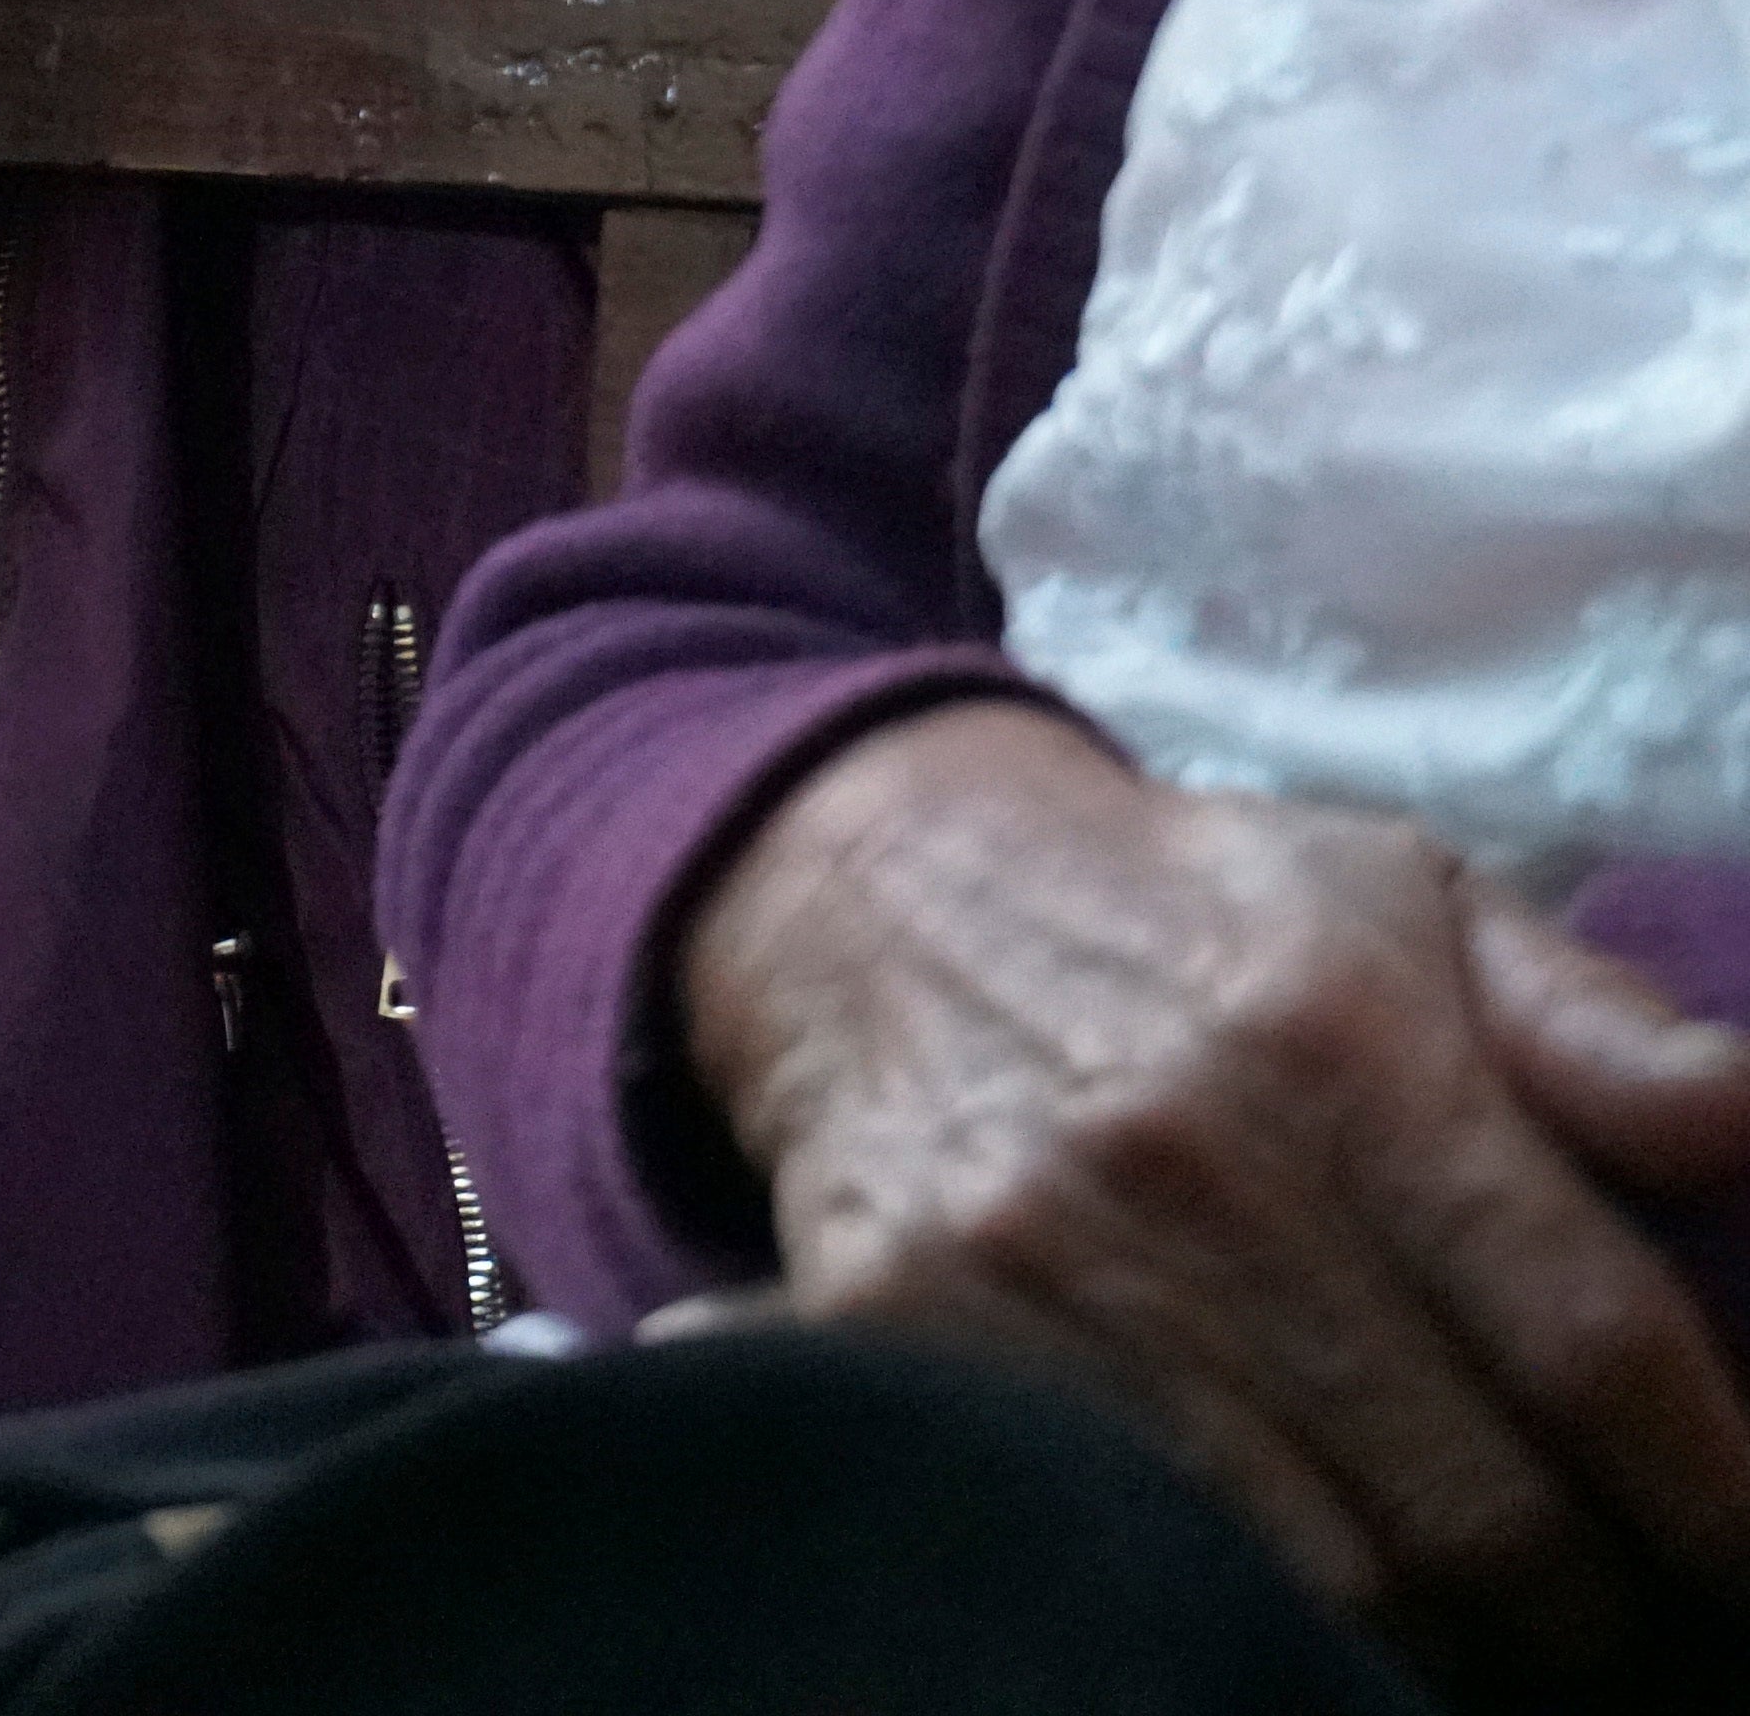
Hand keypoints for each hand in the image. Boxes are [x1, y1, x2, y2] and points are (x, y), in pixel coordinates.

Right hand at [683, 702, 1749, 1695]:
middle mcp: (1195, 1161)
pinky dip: (1247, 1618)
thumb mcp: (1407, 900)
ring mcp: (1040, 1267)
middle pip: (1476, 1510)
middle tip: (1662, 1655)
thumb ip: (1595, 1025)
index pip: (1595, 1341)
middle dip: (1611, 1627)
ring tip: (1526, 1659)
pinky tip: (1324, 1627)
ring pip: (1322, 1574)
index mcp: (1343, 1043)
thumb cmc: (1188, 917)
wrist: (864, 890)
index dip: (1719, 1498)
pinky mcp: (905, 1338)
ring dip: (1458, 1655)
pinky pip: (1127, 1549)